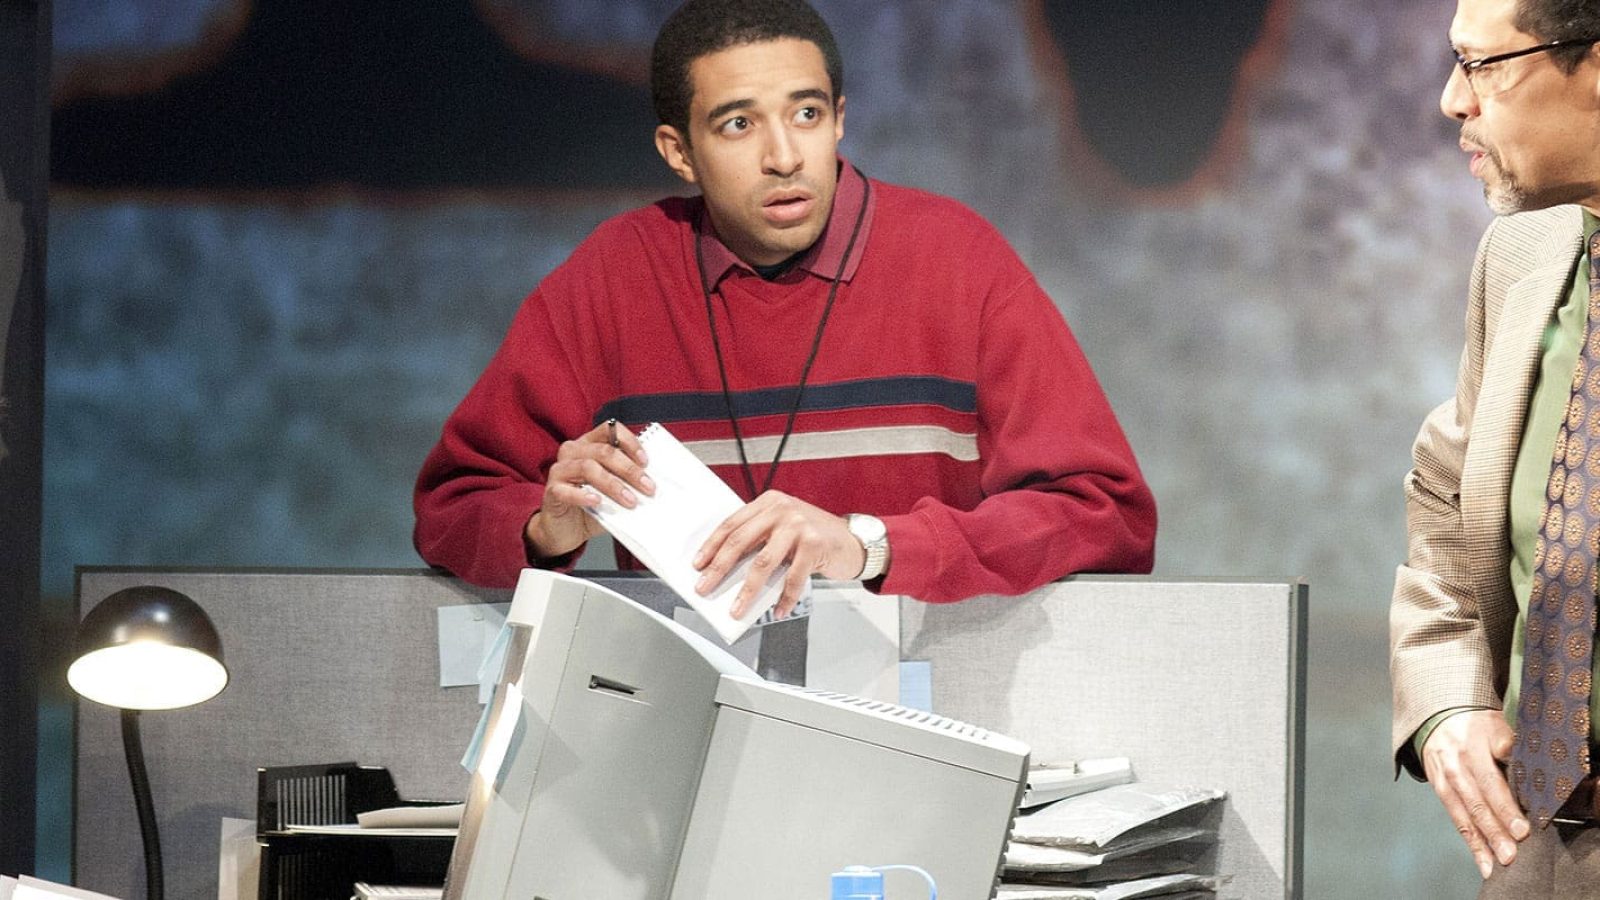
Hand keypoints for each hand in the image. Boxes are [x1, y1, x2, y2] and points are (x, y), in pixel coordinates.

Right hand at [524, 420, 653, 558]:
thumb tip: (652, 484)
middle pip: (603, 451)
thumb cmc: (592, 506)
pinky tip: (597, 501)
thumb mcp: (615, 491)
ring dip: (612, 484)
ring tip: (629, 500)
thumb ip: (629, 482)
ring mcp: (560, 470)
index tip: (646, 462)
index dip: (630, 442)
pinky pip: (566, 489)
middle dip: (629, 469)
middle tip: (647, 487)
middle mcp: (573, 451)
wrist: (566, 530)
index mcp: (590, 444)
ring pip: (587, 467)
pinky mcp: (552, 490)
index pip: (610, 430)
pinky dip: (583, 495)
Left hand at [693, 490, 865, 618]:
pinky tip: (778, 610)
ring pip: (762, 563)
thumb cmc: (815, 536)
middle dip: (719, 569)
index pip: (731, 524)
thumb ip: (760, 540)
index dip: (712, 546)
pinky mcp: (814, 544)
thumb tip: (728, 571)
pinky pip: (792, 578)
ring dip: (747, 591)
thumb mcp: (784, 529)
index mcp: (769, 503)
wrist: (853, 540)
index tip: (698, 565)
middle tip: (706, 587)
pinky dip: (784, 598)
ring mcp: (798, 526)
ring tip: (737, 608)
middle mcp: (782, 510)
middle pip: (740, 542)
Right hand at [1420, 709, 1529, 878]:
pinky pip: (1457, 822)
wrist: (1437, 720)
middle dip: (1496, 830)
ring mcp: (1446, 781)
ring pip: (1466, 816)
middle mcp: (1457, 766)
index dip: (1506, 806)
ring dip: (1484, 842)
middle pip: (1478, 802)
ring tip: (1500, 862)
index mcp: (1473, 748)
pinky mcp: (1441, 793)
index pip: (1491, 781)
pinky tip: (1484, 862)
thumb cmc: (1476, 727)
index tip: (1522, 828)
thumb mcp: (1494, 725)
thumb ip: (1510, 744)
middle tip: (1513, 852)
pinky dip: (1472, 844)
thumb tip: (1529, 769)